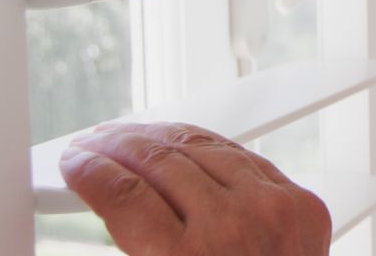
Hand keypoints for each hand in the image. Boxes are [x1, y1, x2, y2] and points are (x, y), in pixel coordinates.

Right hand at [60, 122, 331, 255]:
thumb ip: (137, 240)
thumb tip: (106, 195)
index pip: (125, 194)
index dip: (92, 172)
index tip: (76, 164)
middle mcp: (232, 227)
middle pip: (159, 162)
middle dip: (118, 146)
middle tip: (93, 144)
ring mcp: (272, 208)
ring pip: (202, 148)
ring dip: (158, 137)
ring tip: (129, 136)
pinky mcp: (300, 201)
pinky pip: (244, 158)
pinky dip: (208, 147)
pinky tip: (183, 143)